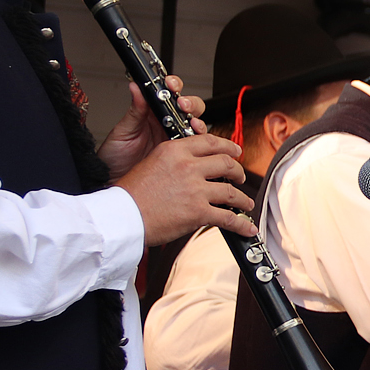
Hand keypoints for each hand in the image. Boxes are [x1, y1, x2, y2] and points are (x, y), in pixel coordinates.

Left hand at [98, 78, 207, 180]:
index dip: (174, 86)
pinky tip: (197, 143)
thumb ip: (135, 110)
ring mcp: (176, 140)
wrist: (113, 180)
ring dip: (198, 122)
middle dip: (190, 103)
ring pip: (197, 126)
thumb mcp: (123, 131)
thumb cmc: (114, 156)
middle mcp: (167, 125)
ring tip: (192, 125)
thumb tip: (136, 87)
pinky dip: (202, 144)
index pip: (169, 94)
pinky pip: (198, 148)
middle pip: (190, 107)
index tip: (171, 85)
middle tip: (183, 105)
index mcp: (152, 114)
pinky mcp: (182, 157)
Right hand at [115, 133, 254, 244]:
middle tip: (240, 177)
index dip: (227, 146)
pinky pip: (228, 218)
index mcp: (174, 150)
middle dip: (238, 171)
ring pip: (231, 191)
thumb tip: (193, 163)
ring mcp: (195, 189)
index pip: (210, 142)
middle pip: (226, 163)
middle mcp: (187, 166)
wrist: (122, 216)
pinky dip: (241, 224)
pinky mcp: (198, 212)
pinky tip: (247, 227)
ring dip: (242, 198)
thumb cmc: (131, 194)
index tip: (234, 151)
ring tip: (245, 202)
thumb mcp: (151, 162)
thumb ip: (174, 159)